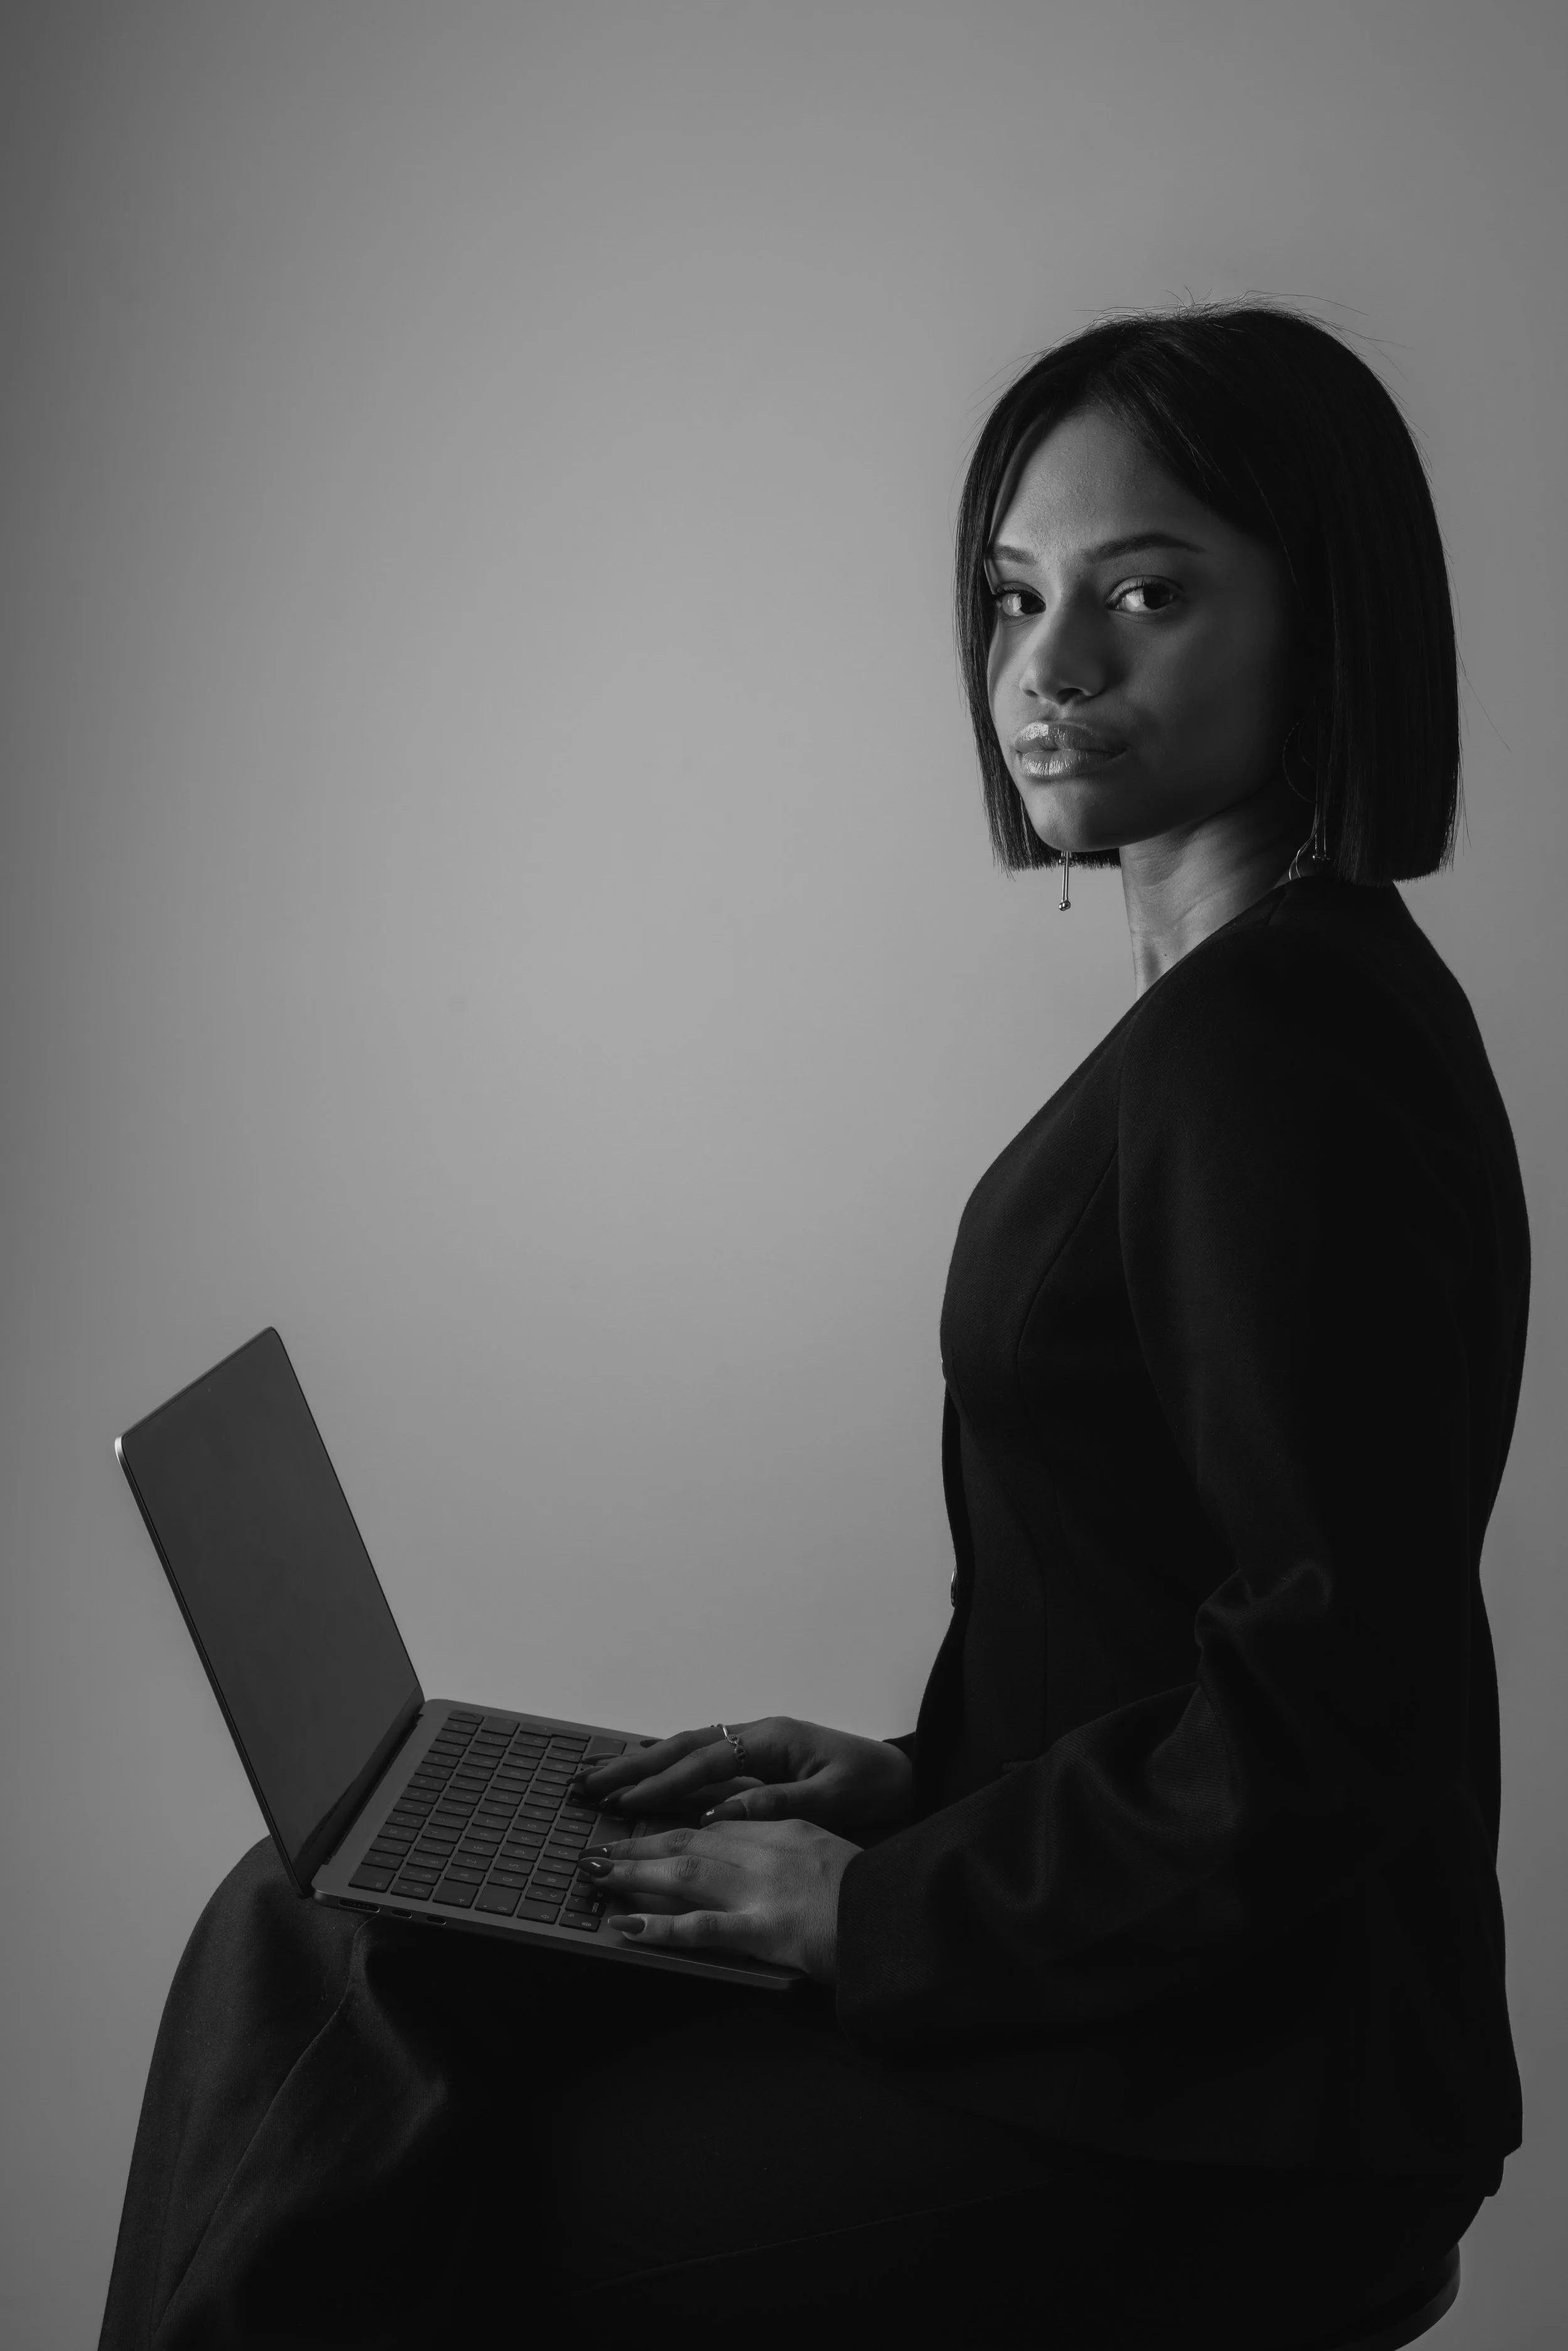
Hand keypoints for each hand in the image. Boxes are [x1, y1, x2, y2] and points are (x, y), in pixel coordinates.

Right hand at [572, 1716, 913, 1832]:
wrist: (907, 1777)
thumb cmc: (876, 1785)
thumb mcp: (832, 1797)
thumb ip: (776, 1803)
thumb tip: (717, 1815)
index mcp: (773, 1739)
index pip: (705, 1762)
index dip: (663, 1783)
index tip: (625, 1803)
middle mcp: (757, 1737)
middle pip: (684, 1746)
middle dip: (634, 1765)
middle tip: (589, 1783)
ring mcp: (755, 1747)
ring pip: (688, 1750)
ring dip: (644, 1764)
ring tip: (602, 1779)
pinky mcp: (758, 1763)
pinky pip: (704, 1763)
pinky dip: (670, 1769)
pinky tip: (646, 1780)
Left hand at [579, 1817, 858, 1979]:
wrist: (902, 1915)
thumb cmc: (871, 1892)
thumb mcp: (827, 1853)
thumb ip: (789, 1848)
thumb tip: (751, 1858)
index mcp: (784, 1830)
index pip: (714, 1824)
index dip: (670, 1829)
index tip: (637, 1833)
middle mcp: (768, 1852)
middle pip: (689, 1840)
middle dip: (639, 1845)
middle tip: (597, 1853)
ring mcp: (764, 1890)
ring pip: (685, 1872)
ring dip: (634, 1874)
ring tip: (595, 1877)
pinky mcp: (766, 1930)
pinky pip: (702, 1928)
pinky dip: (659, 1926)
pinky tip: (626, 1926)